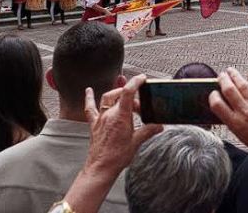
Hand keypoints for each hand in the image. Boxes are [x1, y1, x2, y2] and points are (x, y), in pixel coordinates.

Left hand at [64, 77, 161, 212]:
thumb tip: (159, 126)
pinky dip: (89, 98)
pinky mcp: (94, 124)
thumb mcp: (137, 142)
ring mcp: (100, 118)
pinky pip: (90, 108)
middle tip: (140, 106)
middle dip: (132, 97)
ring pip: (108, 98)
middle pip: (121, 96)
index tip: (142, 78)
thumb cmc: (117, 157)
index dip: (136, 82)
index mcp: (121, 117)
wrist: (101, 168)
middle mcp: (109, 114)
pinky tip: (88, 91)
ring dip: (117, 94)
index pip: (128, 92)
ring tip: (126, 98)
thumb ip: (148, 131)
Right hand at [209, 68, 247, 169]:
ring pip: (242, 84)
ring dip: (235, 75)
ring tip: (231, 71)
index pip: (216, 104)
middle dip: (223, 80)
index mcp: (235, 124)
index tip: (214, 93)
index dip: (213, 96)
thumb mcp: (243, 138)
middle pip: (228, 90)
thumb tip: (229, 111)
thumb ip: (235, 123)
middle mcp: (245, 113)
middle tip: (221, 76)